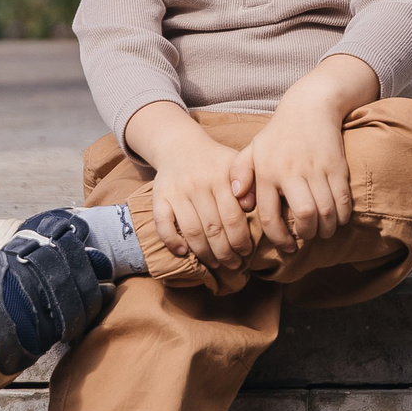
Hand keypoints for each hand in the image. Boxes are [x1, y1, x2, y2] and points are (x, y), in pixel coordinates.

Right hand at [124, 102, 254, 266]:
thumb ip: (249, 181)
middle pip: (213, 228)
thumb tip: (252, 206)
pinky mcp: (159, 196)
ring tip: (215, 264)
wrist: (179, 145)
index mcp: (221, 176)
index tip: (246, 253)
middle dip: (226, 252)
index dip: (241, 240)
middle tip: (234, 265)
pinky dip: (171, 240)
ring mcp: (177, 191)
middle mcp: (198, 184)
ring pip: (191, 231)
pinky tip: (182, 252)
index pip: (233, 217)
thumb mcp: (237, 162)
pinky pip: (162, 223)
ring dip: (204, 253)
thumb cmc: (215, 160)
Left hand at [232, 106, 351, 252]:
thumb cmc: (279, 134)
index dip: (280, 239)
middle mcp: (290, 171)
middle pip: (304, 215)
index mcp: (267, 172)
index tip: (287, 247)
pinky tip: (338, 218)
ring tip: (323, 231)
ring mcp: (316, 168)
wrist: (310, 106)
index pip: (270, 217)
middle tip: (307, 237)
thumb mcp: (253, 149)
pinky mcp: (336, 165)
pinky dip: (343, 215)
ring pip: (326, 210)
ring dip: (327, 227)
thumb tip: (238, 200)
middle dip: (308, 234)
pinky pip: (344, 199)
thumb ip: (240, 173)